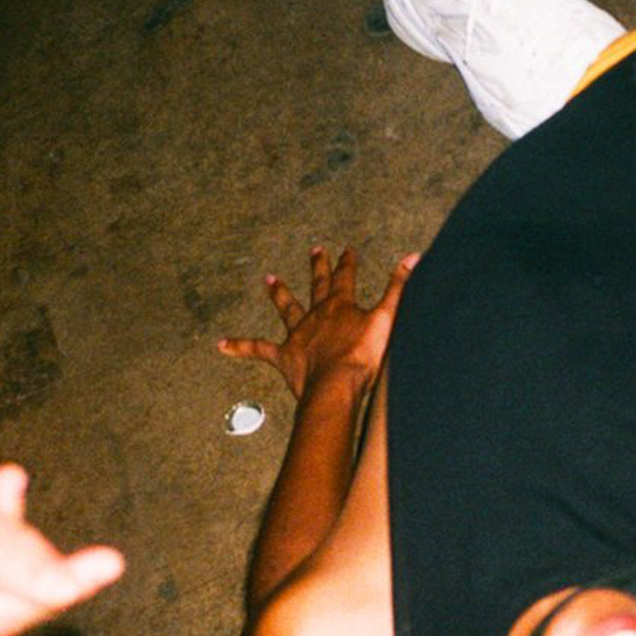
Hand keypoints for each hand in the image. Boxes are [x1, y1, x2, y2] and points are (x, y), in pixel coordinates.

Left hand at [219, 248, 416, 402]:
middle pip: (317, 285)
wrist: (337, 386)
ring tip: (269, 280)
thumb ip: (399, 288)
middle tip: (315, 251)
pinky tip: (221, 345)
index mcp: (340, 305)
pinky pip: (259, 349)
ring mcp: (298, 335)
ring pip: (287, 308)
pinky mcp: (284, 356)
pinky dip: (240, 346)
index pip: (345, 276)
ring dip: (279, 294)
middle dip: (318, 267)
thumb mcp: (387, 319)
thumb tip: (413, 257)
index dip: (348, 262)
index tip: (347, 249)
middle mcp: (316, 314)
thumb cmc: (364, 357)